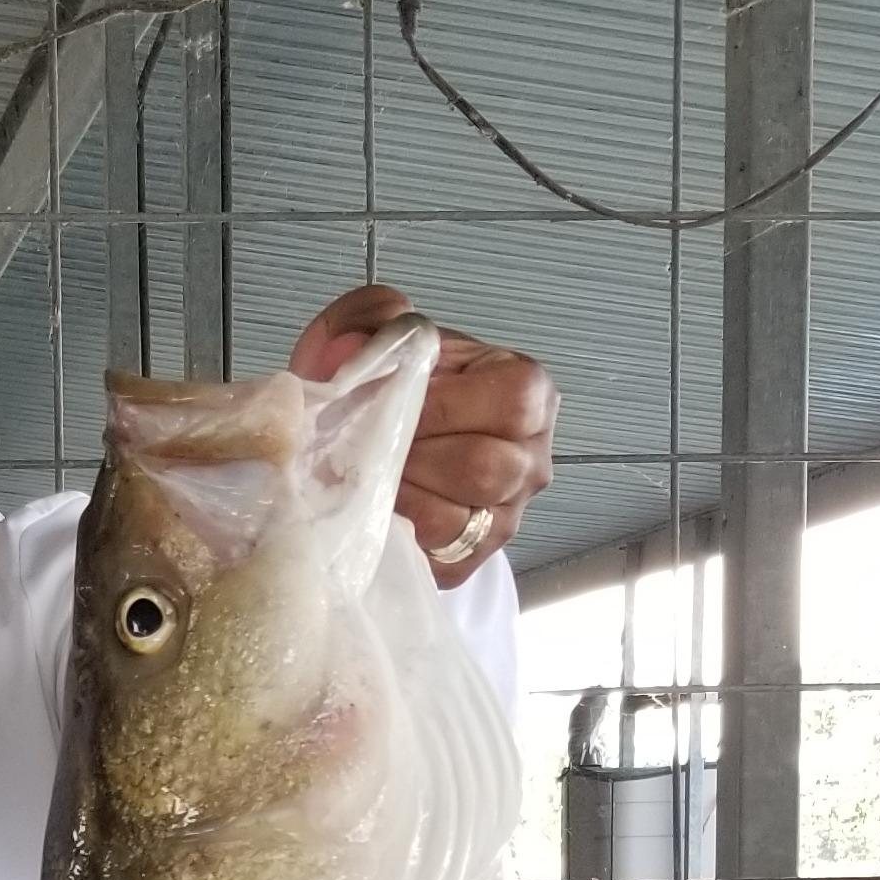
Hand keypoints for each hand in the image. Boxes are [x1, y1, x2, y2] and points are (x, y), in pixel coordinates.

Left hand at [289, 281, 556, 584]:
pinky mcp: (467, 562)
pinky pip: (432, 560)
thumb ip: (374, 316)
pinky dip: (393, 534)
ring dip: (397, 496)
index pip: (509, 401)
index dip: (443, 406)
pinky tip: (374, 510)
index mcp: (528, 391)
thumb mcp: (383, 331)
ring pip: (453, 520)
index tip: (393, 405)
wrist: (376, 446)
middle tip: (368, 448)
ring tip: (365, 477)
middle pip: (484, 469)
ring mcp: (504, 518)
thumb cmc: (394, 385)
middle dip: (414, 457)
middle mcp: (530, 460)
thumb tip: (350, 351)